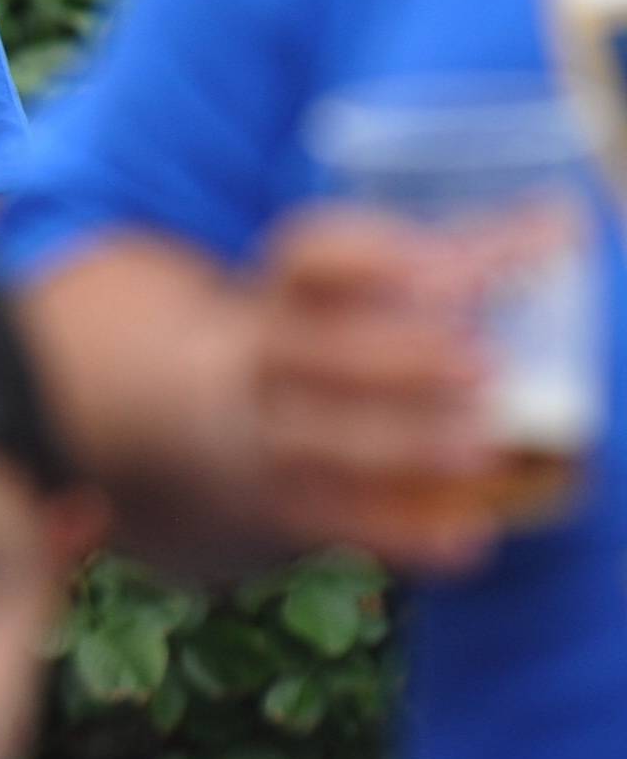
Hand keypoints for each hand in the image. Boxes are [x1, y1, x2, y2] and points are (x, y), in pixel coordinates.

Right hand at [246, 204, 531, 574]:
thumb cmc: (313, 341)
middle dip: (396, 357)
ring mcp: (265, 439)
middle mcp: (264, 362)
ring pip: (318, 442)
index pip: (308, 259)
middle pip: (310, 351)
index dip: (374, 258)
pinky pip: (334, 523)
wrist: (196, 429)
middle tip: (483, 365)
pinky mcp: (282, 510)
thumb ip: (454, 257)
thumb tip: (562, 221)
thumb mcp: (351, 294)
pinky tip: (467, 537)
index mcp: (284, 293)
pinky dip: (401, 531)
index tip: (452, 268)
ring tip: (480, 448)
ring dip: (402, 443)